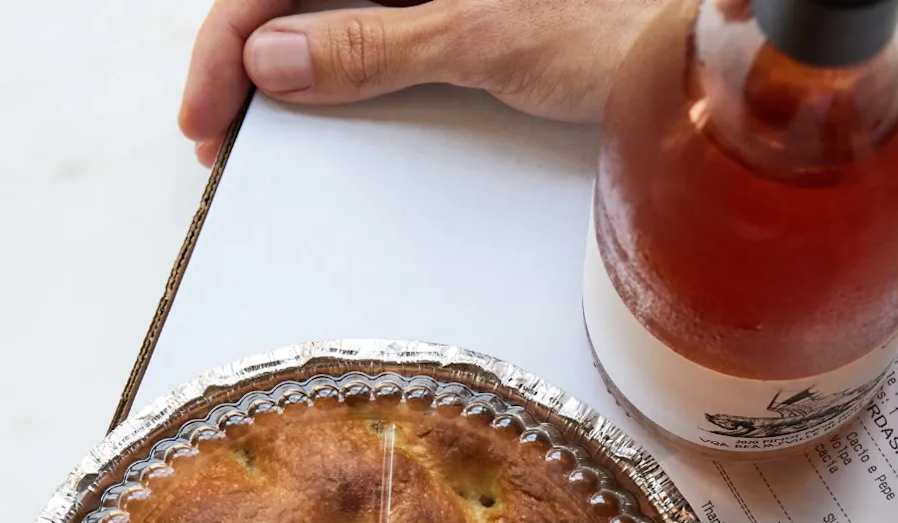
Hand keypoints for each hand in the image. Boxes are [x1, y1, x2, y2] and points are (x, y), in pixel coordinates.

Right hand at [179, 0, 666, 164]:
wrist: (690, 45)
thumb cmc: (613, 22)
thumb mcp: (481, 33)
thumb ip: (374, 41)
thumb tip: (272, 59)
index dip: (225, 43)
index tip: (206, 116)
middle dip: (242, 57)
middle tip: (221, 134)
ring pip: (327, 13)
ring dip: (285, 67)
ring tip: (259, 127)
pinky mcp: (454, 14)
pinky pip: (374, 33)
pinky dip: (340, 69)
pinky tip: (325, 105)